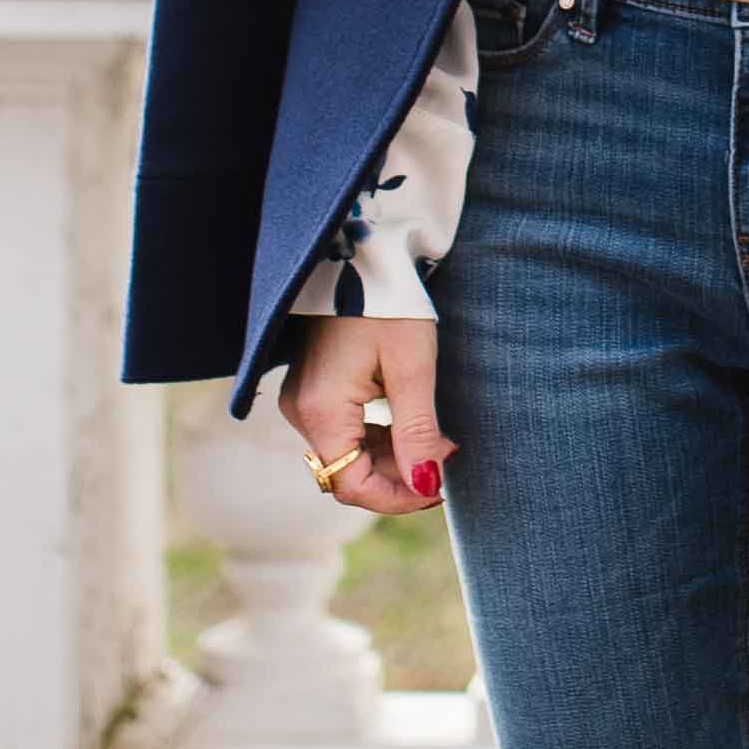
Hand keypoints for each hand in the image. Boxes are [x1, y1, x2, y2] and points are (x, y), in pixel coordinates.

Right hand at [279, 313, 446, 507]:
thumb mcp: (413, 367)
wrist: (362, 252)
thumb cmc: (390, 304)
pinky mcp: (314, 389)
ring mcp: (303, 400)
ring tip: (439, 440)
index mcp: (321, 410)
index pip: (351, 486)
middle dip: (400, 477)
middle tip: (447, 456)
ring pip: (347, 455)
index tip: (441, 486)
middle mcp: (301, 411)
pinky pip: (343, 432)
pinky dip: (378, 439)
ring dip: (392, 458)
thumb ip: (417, 431)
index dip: (398, 497)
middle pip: (347, 474)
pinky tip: (413, 425)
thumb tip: (426, 484)